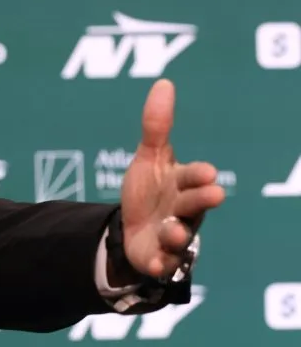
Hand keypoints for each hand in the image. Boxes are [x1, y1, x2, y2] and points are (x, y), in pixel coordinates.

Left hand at [119, 79, 225, 279]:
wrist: (133, 228)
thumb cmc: (149, 190)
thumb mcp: (149, 158)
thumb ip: (157, 126)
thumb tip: (164, 83)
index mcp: (182, 185)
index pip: (192, 177)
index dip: (199, 175)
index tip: (207, 171)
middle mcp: (183, 211)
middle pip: (193, 205)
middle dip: (201, 200)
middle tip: (214, 194)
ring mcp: (172, 236)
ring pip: (180, 236)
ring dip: (177, 233)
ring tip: (172, 230)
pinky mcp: (158, 257)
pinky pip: (162, 262)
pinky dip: (159, 263)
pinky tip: (155, 262)